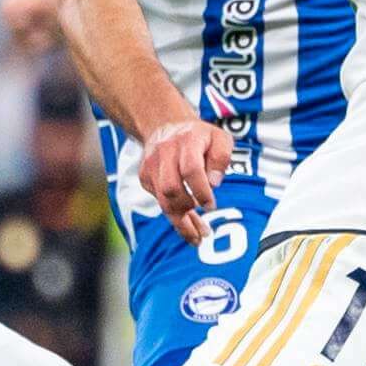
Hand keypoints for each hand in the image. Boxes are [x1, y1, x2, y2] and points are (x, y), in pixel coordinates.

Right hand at [132, 115, 232, 232]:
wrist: (166, 126)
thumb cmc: (200, 137)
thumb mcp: (219, 139)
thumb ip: (221, 158)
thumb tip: (214, 183)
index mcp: (187, 141)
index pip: (191, 169)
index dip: (201, 191)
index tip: (211, 207)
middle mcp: (165, 152)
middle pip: (171, 188)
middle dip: (188, 211)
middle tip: (205, 230)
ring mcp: (151, 165)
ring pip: (162, 200)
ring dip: (180, 223)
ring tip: (197, 238)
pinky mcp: (145, 177)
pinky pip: (159, 201)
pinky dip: (174, 216)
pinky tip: (189, 224)